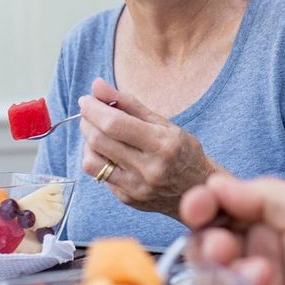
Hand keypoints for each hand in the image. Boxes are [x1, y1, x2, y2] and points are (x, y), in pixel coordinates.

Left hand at [78, 77, 227, 218]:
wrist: (198, 189)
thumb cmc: (181, 151)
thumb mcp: (163, 123)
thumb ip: (128, 103)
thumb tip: (97, 85)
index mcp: (162, 144)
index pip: (114, 124)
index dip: (94, 109)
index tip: (86, 99)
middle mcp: (149, 169)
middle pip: (99, 141)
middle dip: (87, 121)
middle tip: (88, 111)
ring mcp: (137, 188)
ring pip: (91, 162)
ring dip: (87, 141)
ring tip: (96, 131)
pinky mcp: (128, 199)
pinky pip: (100, 175)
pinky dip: (98, 158)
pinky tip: (108, 152)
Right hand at [179, 174, 284, 284]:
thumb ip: (260, 195)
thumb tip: (217, 184)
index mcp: (274, 222)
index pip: (221, 212)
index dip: (202, 208)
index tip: (196, 208)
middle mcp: (264, 256)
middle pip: (207, 249)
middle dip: (210, 247)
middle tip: (225, 250)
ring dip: (232, 279)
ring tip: (265, 278)